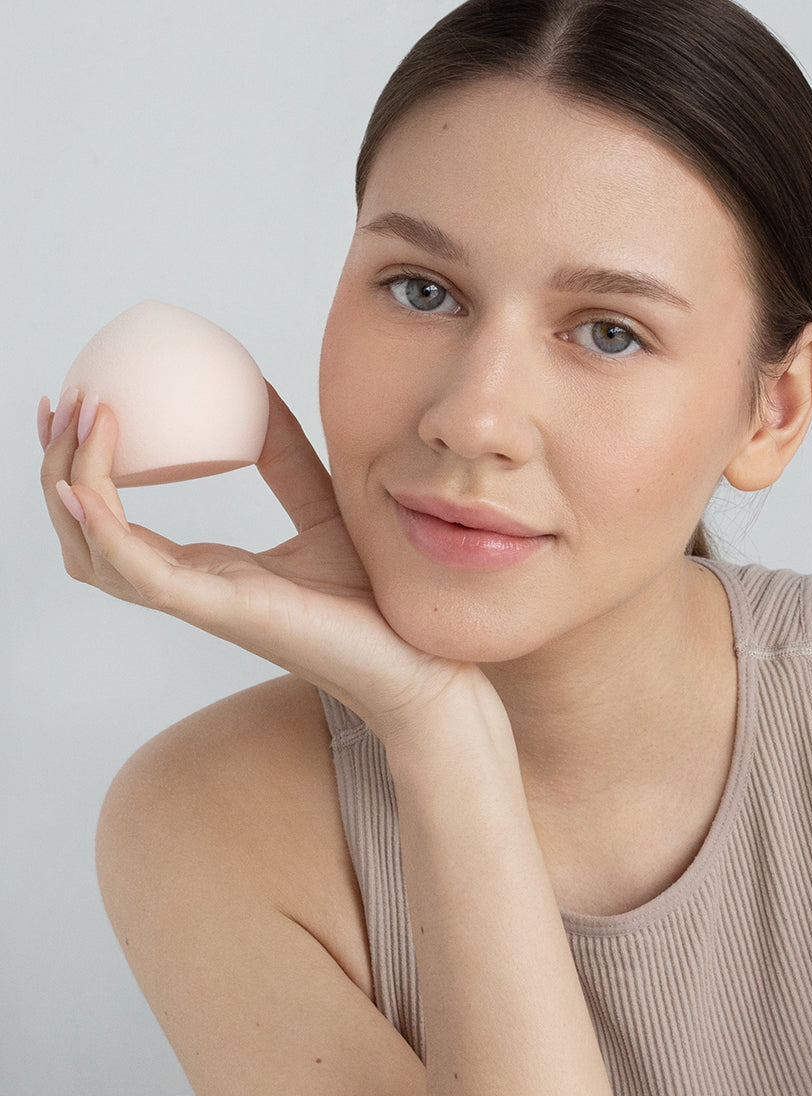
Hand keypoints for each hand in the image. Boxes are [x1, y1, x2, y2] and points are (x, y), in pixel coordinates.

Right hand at [39, 384, 487, 739]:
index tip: (78, 408)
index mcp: (203, 569)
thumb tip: (257, 387)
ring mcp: (201, 601)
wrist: (416, 653)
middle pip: (86, 538)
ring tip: (80, 423)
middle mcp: (190, 587)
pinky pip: (141, 573)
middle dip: (57, 469)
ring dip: (72, 486)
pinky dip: (105, 530)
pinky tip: (87, 488)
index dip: (80, 469)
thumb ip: (283, 454)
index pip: (113, 525)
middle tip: (61, 406)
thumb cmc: (373, 594)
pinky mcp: (224, 610)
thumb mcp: (320, 502)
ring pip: (96, 555)